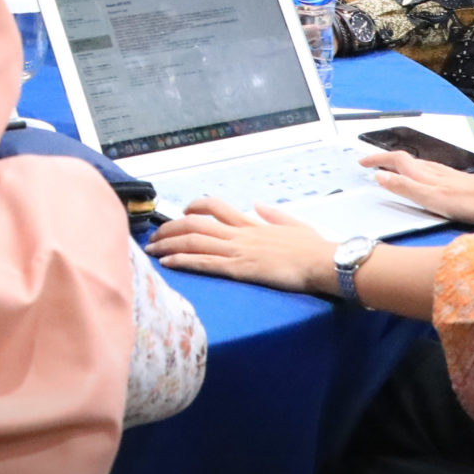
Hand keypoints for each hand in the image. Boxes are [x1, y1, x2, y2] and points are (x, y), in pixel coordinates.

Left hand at [144, 200, 335, 292]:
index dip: (194, 206)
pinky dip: (182, 261)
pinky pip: (204, 262)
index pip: (216, 207)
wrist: (323, 261)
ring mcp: (238, 250)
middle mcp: (240, 234)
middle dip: (170, 228)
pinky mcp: (240, 269)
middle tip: (154, 235)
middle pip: (195, 223)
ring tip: (151, 249)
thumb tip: (260, 205)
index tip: (182, 211)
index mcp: (251, 224)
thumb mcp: (294, 224)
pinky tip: (166, 262)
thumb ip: (274, 215)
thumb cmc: (313, 248)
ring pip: (194, 241)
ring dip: (168, 244)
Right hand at [359, 151, 473, 224]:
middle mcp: (433, 170)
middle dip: (386, 160)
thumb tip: (379, 176)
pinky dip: (416, 172)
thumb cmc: (466, 203)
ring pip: (417, 164)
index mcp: (423, 174)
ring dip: (400, 166)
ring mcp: (445, 174)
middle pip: (405, 159)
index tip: (361, 163)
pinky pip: (428, 171)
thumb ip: (405, 188)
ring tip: (391, 172)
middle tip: (371, 166)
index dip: (377, 159)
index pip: (395, 160)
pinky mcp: (456, 180)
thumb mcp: (431, 198)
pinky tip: (422, 179)